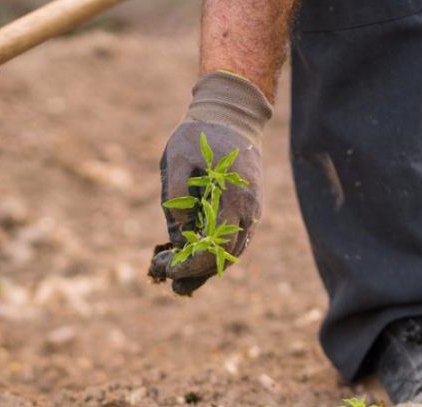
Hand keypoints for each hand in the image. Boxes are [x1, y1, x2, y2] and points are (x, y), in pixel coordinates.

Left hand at [149, 71, 270, 295]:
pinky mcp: (248, 209)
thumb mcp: (177, 158)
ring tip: (180, 277)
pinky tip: (193, 258)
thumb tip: (180, 232)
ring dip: (208, 267)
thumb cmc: (199, 134)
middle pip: (227, 256)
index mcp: (233, 196)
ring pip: (234, 252)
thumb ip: (176, 196)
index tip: (169, 267)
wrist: (231, 114)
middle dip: (198, 272)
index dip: (193, 263)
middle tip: (169, 277)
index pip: (216, 245)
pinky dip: (216, 254)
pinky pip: (236, 240)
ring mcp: (252, 210)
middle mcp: (249, 208)